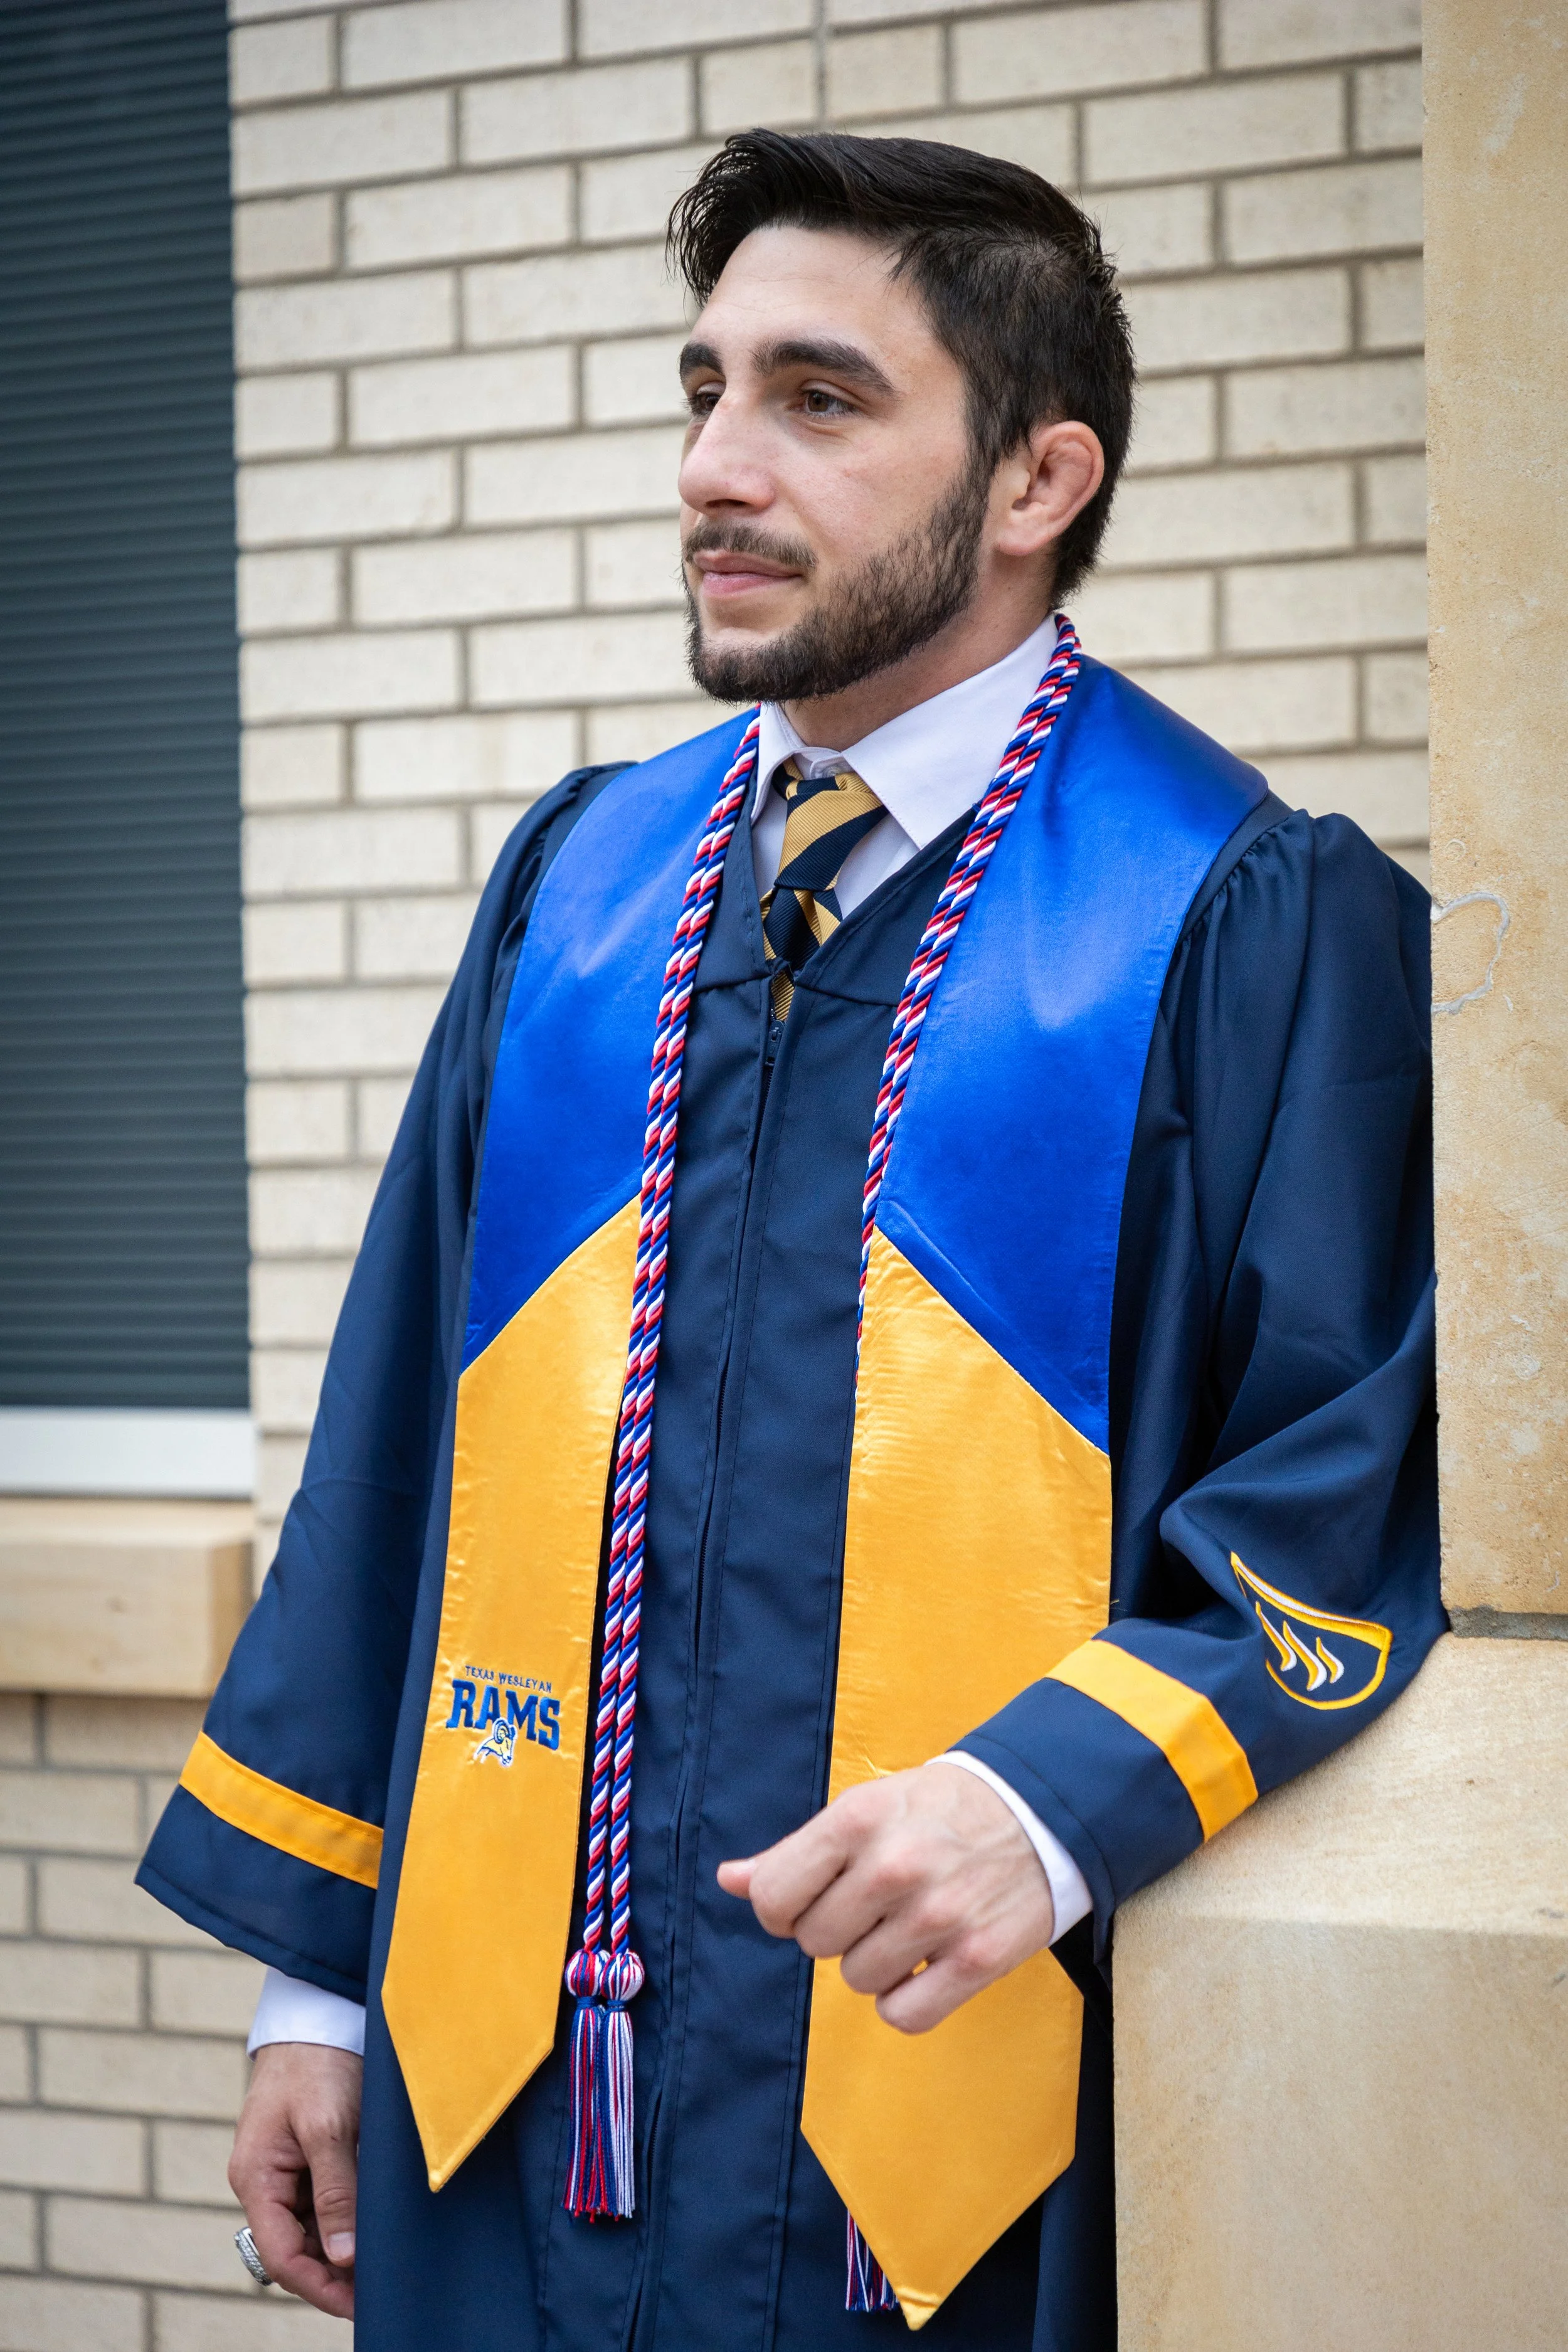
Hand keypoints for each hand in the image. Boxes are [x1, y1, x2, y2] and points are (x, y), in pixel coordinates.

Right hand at [229, 2042, 361, 2317]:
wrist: (319, 2011)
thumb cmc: (317, 2061)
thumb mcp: (328, 2125)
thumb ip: (335, 2190)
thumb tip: (341, 2255)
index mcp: (256, 2177)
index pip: (280, 2256)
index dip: (318, 2287)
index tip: (358, 2305)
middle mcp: (266, 2181)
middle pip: (296, 2248)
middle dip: (334, 2273)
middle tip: (381, 2288)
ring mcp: (286, 2170)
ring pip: (312, 2229)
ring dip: (343, 2247)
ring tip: (385, 2262)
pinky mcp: (308, 2156)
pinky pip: (324, 2203)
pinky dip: (348, 2218)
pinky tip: (376, 2226)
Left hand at [717, 1762, 1053, 2033]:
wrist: (1039, 1810)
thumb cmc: (937, 1810)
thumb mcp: (865, 1809)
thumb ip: (794, 1851)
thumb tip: (728, 1880)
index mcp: (857, 1819)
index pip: (772, 1896)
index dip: (781, 1909)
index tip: (809, 1899)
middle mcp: (894, 1866)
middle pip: (814, 1942)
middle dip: (835, 1929)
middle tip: (874, 1903)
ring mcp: (938, 1914)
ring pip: (857, 1980)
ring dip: (874, 1962)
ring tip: (907, 1924)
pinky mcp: (979, 1958)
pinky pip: (904, 2014)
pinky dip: (906, 2000)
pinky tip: (926, 1964)